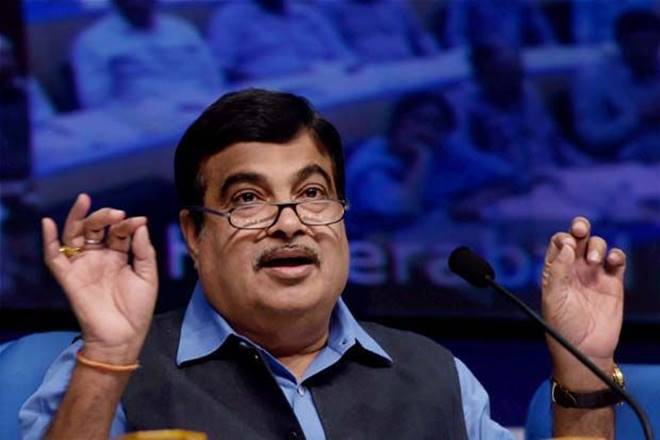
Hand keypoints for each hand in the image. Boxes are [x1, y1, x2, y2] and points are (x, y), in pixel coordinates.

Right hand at [42, 193, 157, 363]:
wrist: (124, 335)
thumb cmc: (138, 307)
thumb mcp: (148, 275)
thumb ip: (144, 249)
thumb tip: (139, 223)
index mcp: (119, 255)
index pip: (119, 231)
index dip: (127, 224)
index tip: (139, 221)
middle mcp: (99, 257)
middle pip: (95, 228)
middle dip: (104, 216)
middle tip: (116, 213)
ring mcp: (83, 266)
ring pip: (74, 235)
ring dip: (78, 218)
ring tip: (85, 201)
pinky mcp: (69, 278)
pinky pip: (54, 257)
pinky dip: (49, 240)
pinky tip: (48, 223)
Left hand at [542, 217, 624, 388]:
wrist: (584, 350)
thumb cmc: (562, 328)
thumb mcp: (553, 298)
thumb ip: (558, 271)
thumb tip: (567, 245)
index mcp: (555, 270)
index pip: (558, 243)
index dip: (563, 238)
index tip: (567, 247)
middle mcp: (573, 269)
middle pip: (578, 238)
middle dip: (580, 228)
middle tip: (581, 230)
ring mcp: (593, 274)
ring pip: (597, 246)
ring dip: (596, 245)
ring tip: (593, 262)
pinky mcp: (612, 283)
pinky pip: (616, 260)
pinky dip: (615, 255)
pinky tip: (610, 262)